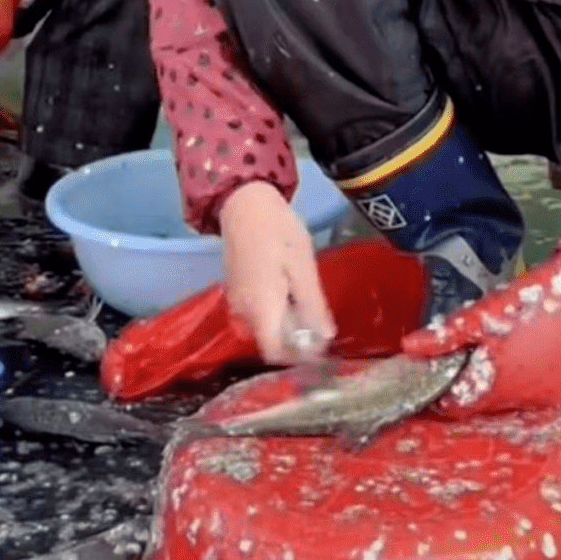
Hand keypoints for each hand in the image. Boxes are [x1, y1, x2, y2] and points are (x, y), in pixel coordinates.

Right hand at [218, 181, 335, 365]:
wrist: (244, 201)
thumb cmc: (277, 231)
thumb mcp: (303, 266)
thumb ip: (313, 305)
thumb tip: (326, 337)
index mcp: (261, 309)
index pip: (274, 353)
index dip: (297, 358)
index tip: (320, 348)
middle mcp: (243, 311)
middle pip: (269, 341)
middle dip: (295, 340)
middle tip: (320, 323)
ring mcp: (236, 299)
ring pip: (263, 326)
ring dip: (285, 324)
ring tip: (308, 305)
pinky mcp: (235, 287)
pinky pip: (256, 311)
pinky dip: (274, 311)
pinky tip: (290, 291)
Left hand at [401, 249, 560, 415]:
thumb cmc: (535, 301)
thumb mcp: (482, 314)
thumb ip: (444, 336)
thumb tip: (409, 348)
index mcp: (496, 385)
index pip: (455, 406)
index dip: (437, 394)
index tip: (426, 377)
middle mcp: (519, 400)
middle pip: (477, 404)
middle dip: (462, 385)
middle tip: (453, 358)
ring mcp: (541, 398)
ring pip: (501, 400)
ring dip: (487, 383)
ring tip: (482, 353)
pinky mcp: (556, 390)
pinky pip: (524, 394)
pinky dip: (511, 381)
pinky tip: (508, 356)